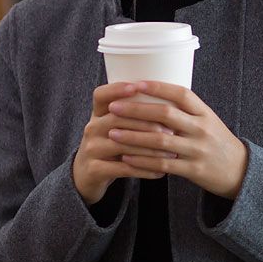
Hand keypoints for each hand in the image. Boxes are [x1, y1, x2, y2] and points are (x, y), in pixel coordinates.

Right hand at [72, 81, 178, 204]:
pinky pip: (122, 168)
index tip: (137, 87)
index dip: (116, 89)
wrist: (89, 174)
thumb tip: (172, 100)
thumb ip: (135, 113)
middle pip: (116, 119)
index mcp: (98, 114)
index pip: (101, 95)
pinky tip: (161, 172)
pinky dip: (144, 170)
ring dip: (149, 149)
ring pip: (121, 145)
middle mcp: (92, 128)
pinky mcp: (94, 169)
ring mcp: (91, 149)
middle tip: (171, 130)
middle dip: (146, 124)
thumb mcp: (117, 127)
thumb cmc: (112, 145)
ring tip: (170, 153)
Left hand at [104, 81, 249, 199]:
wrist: (239, 170)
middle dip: (136, 110)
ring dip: (133, 136)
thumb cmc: (217, 141)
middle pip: (166, 114)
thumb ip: (185, 110)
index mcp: (205, 113)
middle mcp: (202, 129)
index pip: (181, 94)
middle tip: (114, 107)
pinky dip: (142, 161)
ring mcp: (198, 150)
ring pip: (160, 141)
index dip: (158, 87)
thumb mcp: (208, 120)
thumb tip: (152, 94)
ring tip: (113, 132)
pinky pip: (163, 165)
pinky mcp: (193, 170)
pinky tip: (126, 157)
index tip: (136, 83)